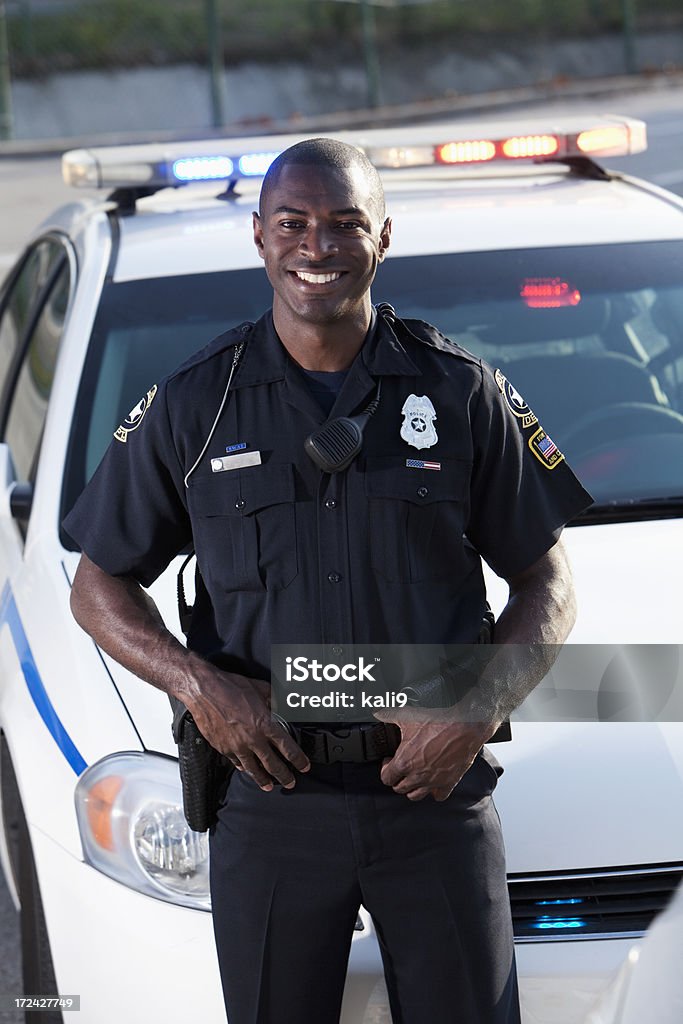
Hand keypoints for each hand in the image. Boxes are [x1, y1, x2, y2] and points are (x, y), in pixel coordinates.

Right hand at [186, 668, 309, 791]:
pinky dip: (243, 767)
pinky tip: (246, 769)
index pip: (287, 748)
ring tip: (269, 785)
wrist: (204, 691)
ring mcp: (237, 746)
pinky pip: (236, 762)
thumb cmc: (230, 687)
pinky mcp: (223, 748)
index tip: (303, 766)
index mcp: (265, 724)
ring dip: (263, 779)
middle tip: (290, 783)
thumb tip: (283, 703)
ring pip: (253, 768)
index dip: (298, 759)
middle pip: (272, 764)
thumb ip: (274, 699)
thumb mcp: (260, 689)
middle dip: (284, 776)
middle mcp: (253, 739)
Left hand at [374, 708, 495, 800]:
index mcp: (404, 762)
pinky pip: (438, 796)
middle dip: (397, 779)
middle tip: (401, 769)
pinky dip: (434, 792)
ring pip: (416, 796)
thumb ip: (389, 716)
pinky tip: (433, 782)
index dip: (385, 769)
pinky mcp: (448, 783)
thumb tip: (379, 713)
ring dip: (412, 788)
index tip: (389, 761)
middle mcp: (417, 776)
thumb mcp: (408, 716)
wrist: (465, 726)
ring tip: (414, 777)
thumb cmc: (439, 722)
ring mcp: (433, 782)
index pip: (386, 778)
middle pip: (399, 788)